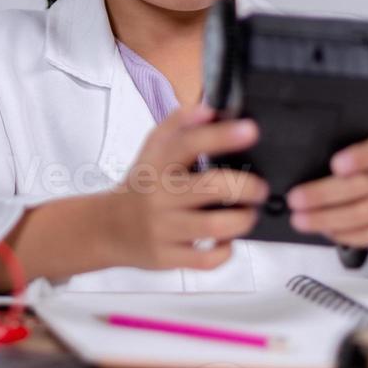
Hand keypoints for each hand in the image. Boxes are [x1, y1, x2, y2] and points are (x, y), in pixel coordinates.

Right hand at [100, 103, 268, 270]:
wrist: (107, 228)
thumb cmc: (141, 185)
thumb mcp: (153, 149)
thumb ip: (180, 124)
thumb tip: (210, 108)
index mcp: (157, 165)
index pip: (188, 143)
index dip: (221, 135)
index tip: (250, 130)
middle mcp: (160, 196)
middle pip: (212, 188)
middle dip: (247, 186)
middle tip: (259, 187)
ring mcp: (164, 229)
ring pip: (215, 227)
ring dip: (243, 219)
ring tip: (248, 213)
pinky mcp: (168, 257)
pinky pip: (207, 259)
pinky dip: (226, 251)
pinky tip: (226, 240)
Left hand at [285, 131, 367, 287]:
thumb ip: (354, 142)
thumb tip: (311, 142)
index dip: (357, 158)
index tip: (336, 164)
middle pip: (361, 188)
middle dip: (323, 196)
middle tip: (296, 199)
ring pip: (363, 215)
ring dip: (328, 220)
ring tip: (302, 220)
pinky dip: (345, 235)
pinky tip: (326, 231)